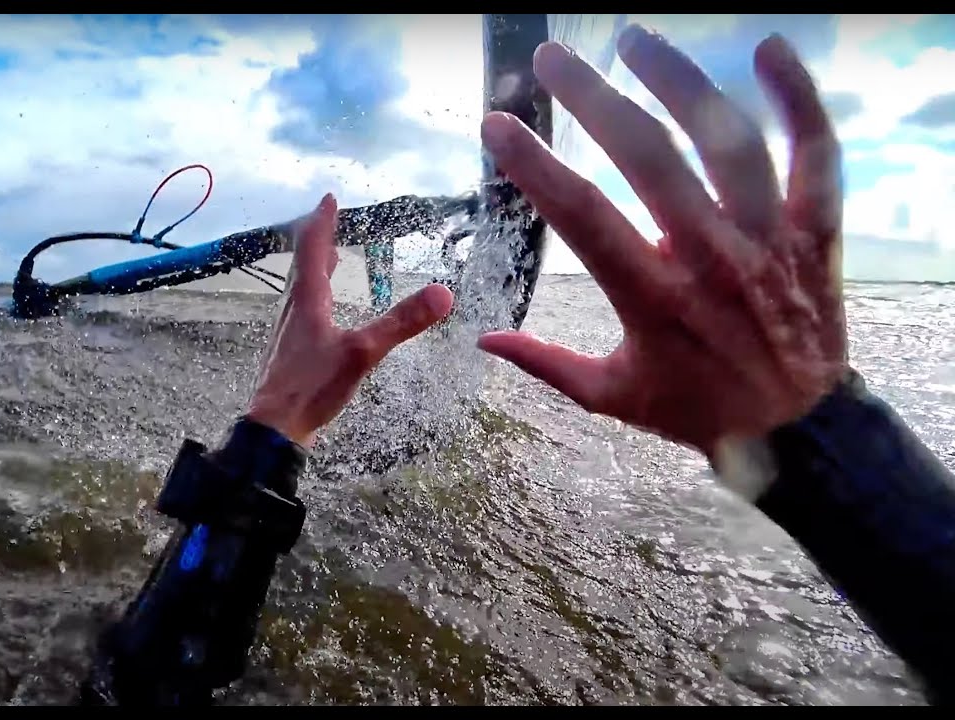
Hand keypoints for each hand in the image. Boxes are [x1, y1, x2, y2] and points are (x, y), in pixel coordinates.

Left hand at [247, 194, 454, 446]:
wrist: (275, 427)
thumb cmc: (311, 387)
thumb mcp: (362, 353)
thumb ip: (400, 323)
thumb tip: (443, 294)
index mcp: (307, 302)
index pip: (314, 250)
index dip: (323, 222)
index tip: (330, 198)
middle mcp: (294, 311)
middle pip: (305, 266)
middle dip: (320, 242)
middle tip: (331, 222)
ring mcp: (291, 332)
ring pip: (302, 289)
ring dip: (317, 269)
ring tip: (332, 259)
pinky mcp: (292, 353)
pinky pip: (304, 310)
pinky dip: (317, 296)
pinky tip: (326, 313)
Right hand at [476, 26, 847, 460]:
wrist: (797, 429)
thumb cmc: (697, 408)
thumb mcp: (611, 397)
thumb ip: (545, 363)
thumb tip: (483, 338)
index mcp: (651, 298)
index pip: (580, 216)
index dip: (534, 165)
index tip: (497, 125)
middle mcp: (710, 258)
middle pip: (648, 158)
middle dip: (593, 98)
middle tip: (553, 59)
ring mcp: (765, 238)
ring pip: (728, 141)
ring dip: (680, 81)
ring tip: (635, 40)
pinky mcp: (811, 230)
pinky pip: (816, 154)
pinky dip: (800, 98)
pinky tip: (770, 48)